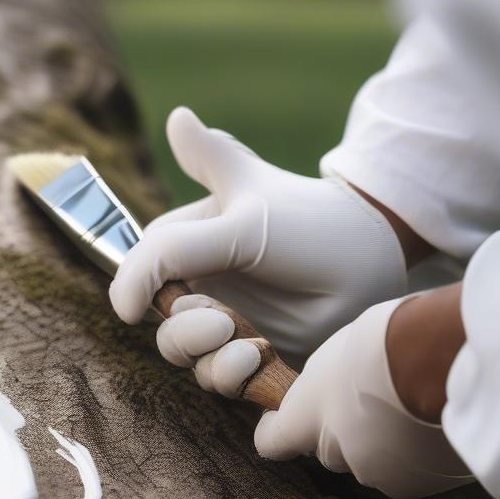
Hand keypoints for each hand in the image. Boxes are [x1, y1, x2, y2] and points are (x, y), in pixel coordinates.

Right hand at [109, 106, 406, 367]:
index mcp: (188, 248)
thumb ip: (202, 182)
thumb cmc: (304, 221)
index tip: (133, 307)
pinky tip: (254, 357)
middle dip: (180, 332)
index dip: (136, 291)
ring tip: (239, 339)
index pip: (141, 274)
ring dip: (204, 355)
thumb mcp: (245, 203)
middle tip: (217, 321)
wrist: (366, 259)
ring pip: (188, 359)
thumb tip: (175, 118)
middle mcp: (203, 287)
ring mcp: (228, 324)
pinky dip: (231, 373)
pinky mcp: (253, 355)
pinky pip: (223, 380)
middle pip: (162, 327)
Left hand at [254, 296, 472, 498]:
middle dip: (346, 429)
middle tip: (372, 394)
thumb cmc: (385, 345)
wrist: (439, 366)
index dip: (275, 428)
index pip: (272, 441)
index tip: (277, 419)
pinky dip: (420, 452)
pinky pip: (413, 469)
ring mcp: (377, 474)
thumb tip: (335, 395)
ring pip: (376, 461)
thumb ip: (326, 385)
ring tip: (414, 402)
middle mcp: (335, 455)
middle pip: (331, 448)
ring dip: (387, 442)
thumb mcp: (338, 354)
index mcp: (305, 421)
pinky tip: (435, 419)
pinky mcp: (417, 484)